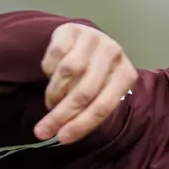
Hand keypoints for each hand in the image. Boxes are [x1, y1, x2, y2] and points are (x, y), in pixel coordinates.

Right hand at [34, 23, 135, 143]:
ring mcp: (93, 38)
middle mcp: (113, 53)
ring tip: (51, 102)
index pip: (103, 106)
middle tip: (42, 131)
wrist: (86, 40)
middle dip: (61, 115)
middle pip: (84, 92)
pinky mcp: (72, 29)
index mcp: (126, 74)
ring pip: (67, 73)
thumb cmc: (95, 74)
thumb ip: (89, 110)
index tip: (61, 138)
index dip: (81, 125)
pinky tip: (51, 75)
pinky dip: (48, 71)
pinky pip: (54, 57)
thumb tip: (63, 134)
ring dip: (54, 93)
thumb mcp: (101, 92)